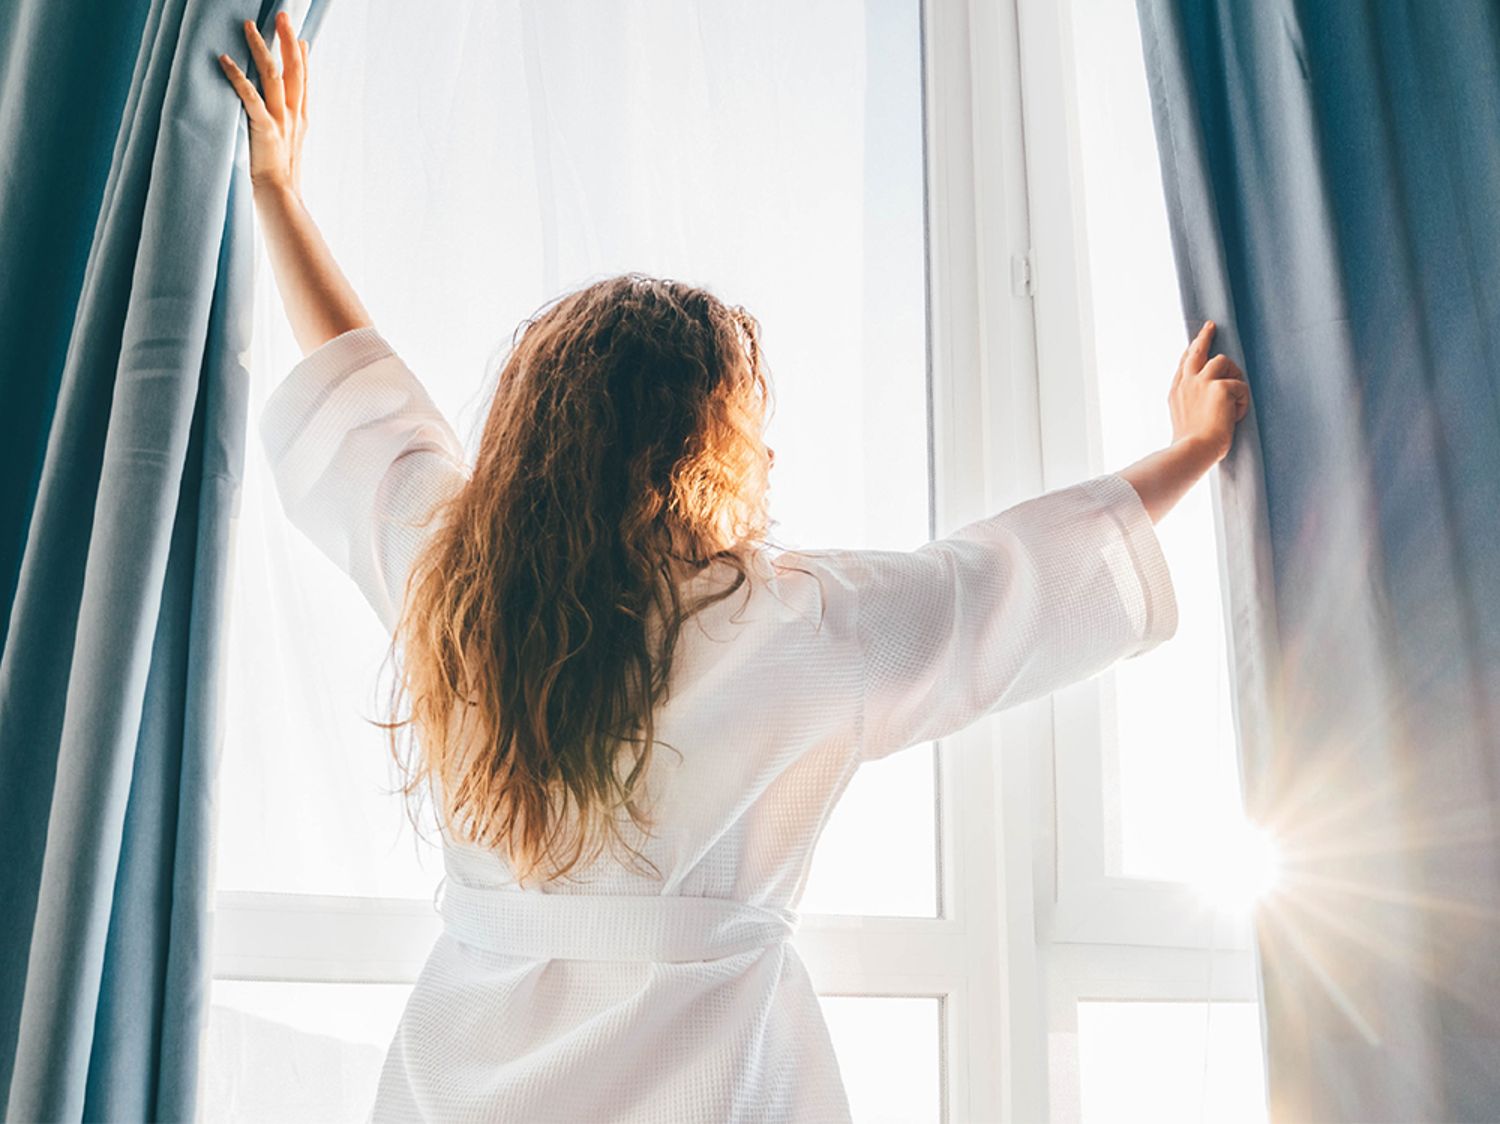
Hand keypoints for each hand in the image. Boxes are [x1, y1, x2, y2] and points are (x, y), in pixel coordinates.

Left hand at [218, 11, 308, 193]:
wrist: (282, 196)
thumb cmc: (282, 178)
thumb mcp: (290, 148)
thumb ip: (287, 128)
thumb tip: (283, 118)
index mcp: (301, 120)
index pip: (304, 82)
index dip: (303, 58)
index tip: (299, 37)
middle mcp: (295, 116)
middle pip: (295, 70)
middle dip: (288, 40)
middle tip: (283, 16)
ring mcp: (282, 121)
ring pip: (274, 76)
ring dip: (261, 49)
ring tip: (249, 26)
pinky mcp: (265, 128)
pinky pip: (250, 96)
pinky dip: (237, 76)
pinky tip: (224, 60)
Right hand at [1168, 320, 1249, 462]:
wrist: (1194, 450)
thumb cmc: (1190, 444)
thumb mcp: (1182, 419)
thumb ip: (1189, 403)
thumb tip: (1206, 397)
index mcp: (1176, 391)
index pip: (1184, 364)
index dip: (1190, 353)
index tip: (1193, 346)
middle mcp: (1187, 382)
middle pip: (1196, 351)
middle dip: (1204, 337)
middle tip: (1211, 326)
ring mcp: (1201, 382)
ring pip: (1223, 361)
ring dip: (1233, 376)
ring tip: (1234, 399)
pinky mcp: (1220, 387)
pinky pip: (1240, 385)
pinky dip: (1242, 402)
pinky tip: (1235, 416)